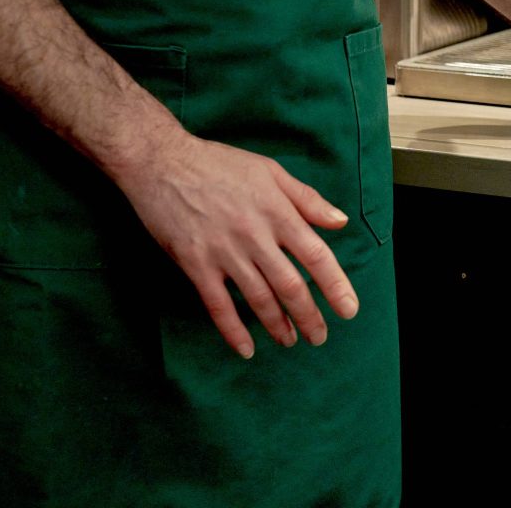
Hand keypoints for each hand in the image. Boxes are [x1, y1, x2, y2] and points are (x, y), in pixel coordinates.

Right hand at [113, 131, 357, 358]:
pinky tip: (245, 348)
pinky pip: (217, 305)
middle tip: (320, 337)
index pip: (316, 255)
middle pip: (290, 285)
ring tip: (290, 341)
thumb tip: (340, 221)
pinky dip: (233, 330)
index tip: (349, 309)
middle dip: (309, 316)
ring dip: (277, 325)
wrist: (161, 162)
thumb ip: (307, 199)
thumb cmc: (219, 163)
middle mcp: (255, 236)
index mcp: (278, 212)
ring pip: (258, 298)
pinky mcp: (195, 264)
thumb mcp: (270, 171)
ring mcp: (224, 252)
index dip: (335, 285)